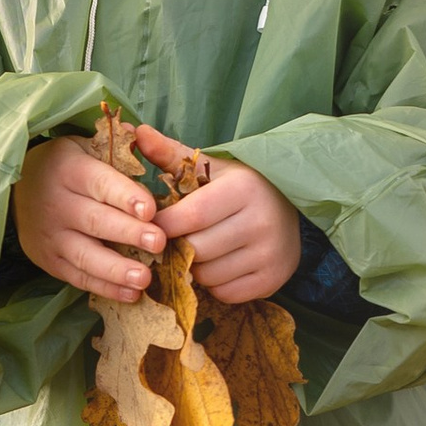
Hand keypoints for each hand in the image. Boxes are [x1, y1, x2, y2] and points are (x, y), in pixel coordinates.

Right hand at [14, 133, 165, 303]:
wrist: (18, 186)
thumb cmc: (68, 165)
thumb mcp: (86, 145)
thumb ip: (118, 146)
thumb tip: (146, 135)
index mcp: (69, 169)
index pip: (100, 183)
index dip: (125, 196)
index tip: (150, 209)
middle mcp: (56, 203)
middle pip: (95, 221)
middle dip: (128, 233)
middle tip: (158, 243)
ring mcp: (50, 235)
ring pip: (85, 255)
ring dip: (117, 269)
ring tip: (145, 278)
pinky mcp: (48, 260)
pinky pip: (78, 277)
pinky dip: (105, 288)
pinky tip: (131, 294)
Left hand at [136, 122, 299, 306]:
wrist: (290, 208)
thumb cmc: (240, 185)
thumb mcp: (210, 166)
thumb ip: (170, 153)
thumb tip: (134, 131)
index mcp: (243, 189)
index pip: (189, 216)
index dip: (163, 225)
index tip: (151, 225)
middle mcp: (260, 222)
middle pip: (197, 250)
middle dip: (178, 247)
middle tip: (174, 240)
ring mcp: (269, 254)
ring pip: (208, 276)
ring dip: (194, 268)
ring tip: (198, 250)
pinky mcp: (273, 280)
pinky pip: (225, 294)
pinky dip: (214, 284)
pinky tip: (218, 264)